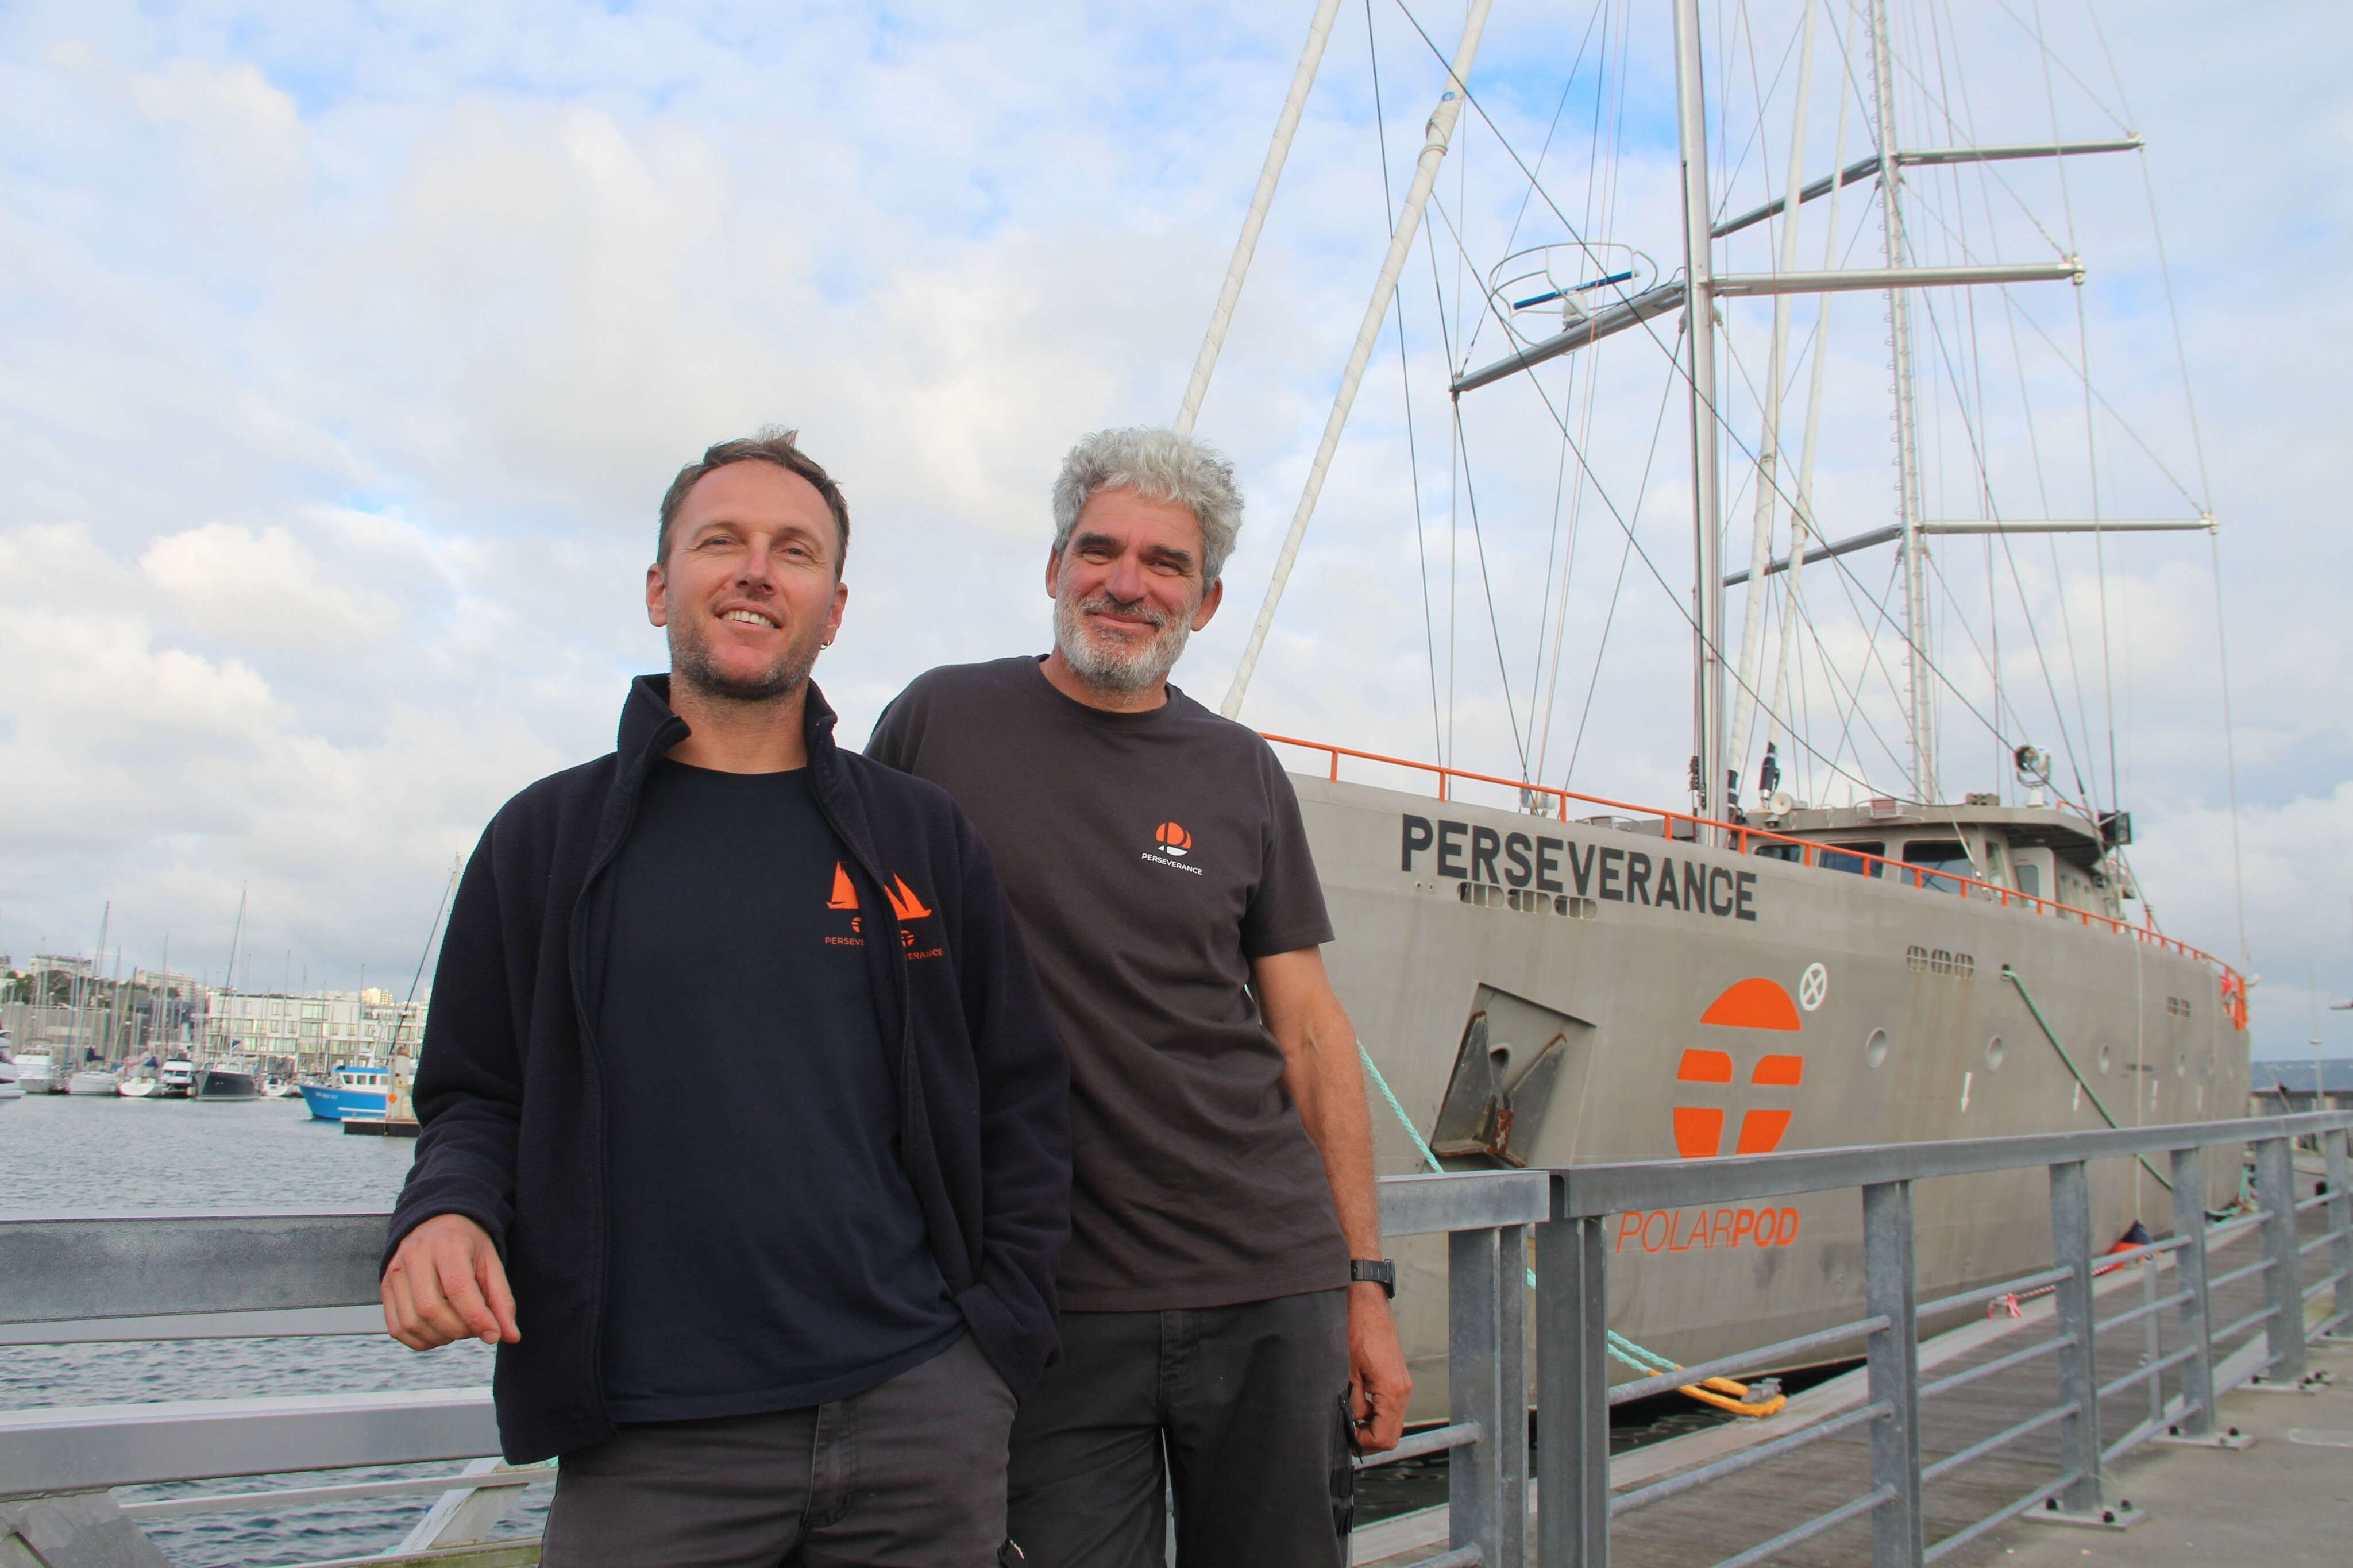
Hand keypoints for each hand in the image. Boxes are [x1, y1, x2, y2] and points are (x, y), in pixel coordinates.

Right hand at [382, 1213, 520, 1349]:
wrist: (437, 1223)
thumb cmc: (468, 1245)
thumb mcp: (491, 1264)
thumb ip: (502, 1301)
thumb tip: (511, 1337)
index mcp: (447, 1245)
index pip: (457, 1288)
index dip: (477, 1317)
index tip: (494, 1335)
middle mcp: (415, 1256)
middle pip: (430, 1309)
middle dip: (458, 1329)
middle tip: (475, 1328)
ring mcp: (395, 1272)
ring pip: (412, 1323)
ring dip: (441, 1338)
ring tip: (459, 1328)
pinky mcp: (385, 1287)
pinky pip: (397, 1328)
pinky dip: (421, 1341)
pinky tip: (439, 1332)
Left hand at [1346, 1282, 1411, 1452]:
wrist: (1369, 1307)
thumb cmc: (1358, 1333)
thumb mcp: (1348, 1373)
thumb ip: (1354, 1404)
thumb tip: (1353, 1425)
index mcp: (1392, 1392)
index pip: (1384, 1437)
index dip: (1364, 1443)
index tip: (1348, 1438)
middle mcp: (1403, 1391)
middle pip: (1392, 1435)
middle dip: (1370, 1440)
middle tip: (1349, 1433)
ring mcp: (1403, 1386)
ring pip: (1393, 1423)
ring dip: (1373, 1427)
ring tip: (1351, 1417)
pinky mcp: (1399, 1380)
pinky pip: (1391, 1408)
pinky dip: (1377, 1413)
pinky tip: (1360, 1405)